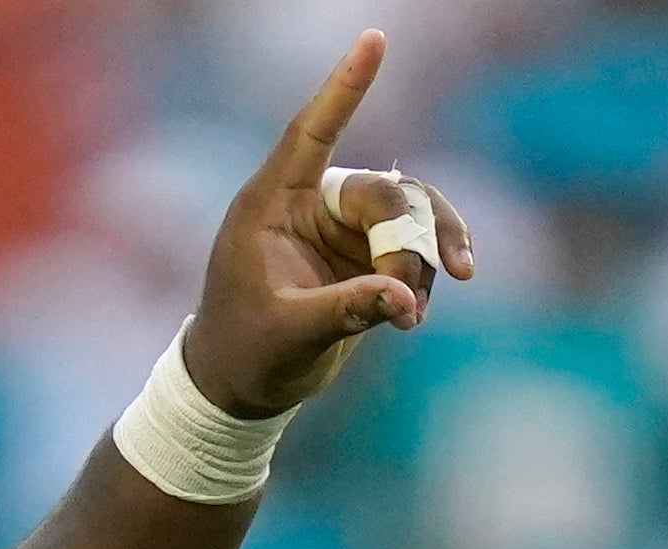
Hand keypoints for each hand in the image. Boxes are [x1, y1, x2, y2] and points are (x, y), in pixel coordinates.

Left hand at [182, 32, 476, 420]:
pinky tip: (416, 313)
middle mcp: (310, 206)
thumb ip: (342, 313)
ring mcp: (341, 229)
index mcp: (270, 205)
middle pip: (383, 193)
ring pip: (410, 214)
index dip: (343, 88)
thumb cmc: (244, 355)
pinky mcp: (366, 256)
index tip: (374, 40)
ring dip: (428, 256)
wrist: (240, 388)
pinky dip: (427, 272)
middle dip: (409, 243)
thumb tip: (404, 299)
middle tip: (408, 302)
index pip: (310, 131)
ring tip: (415, 315)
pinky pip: (416, 243)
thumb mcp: (286, 336)